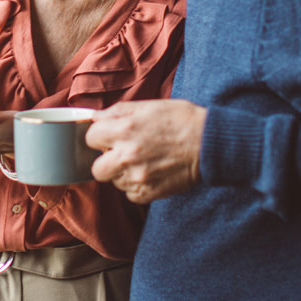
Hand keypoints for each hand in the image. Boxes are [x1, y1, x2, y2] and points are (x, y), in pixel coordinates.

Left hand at [85, 99, 205, 203]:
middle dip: (106, 160)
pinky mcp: (148, 193)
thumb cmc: (181, 119)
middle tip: (121, 153)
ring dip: (123, 173)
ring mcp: (137, 177)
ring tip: (143, 160)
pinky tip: (151, 172)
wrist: (209, 143)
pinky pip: (130, 194)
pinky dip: (137, 185)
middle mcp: (127, 155)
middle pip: (96, 168)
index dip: (101, 136)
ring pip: (114, 181)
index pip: (90, 138)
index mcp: (125, 129)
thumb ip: (117, 112)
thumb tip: (95, 118)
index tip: (110, 136)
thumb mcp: (148, 106)